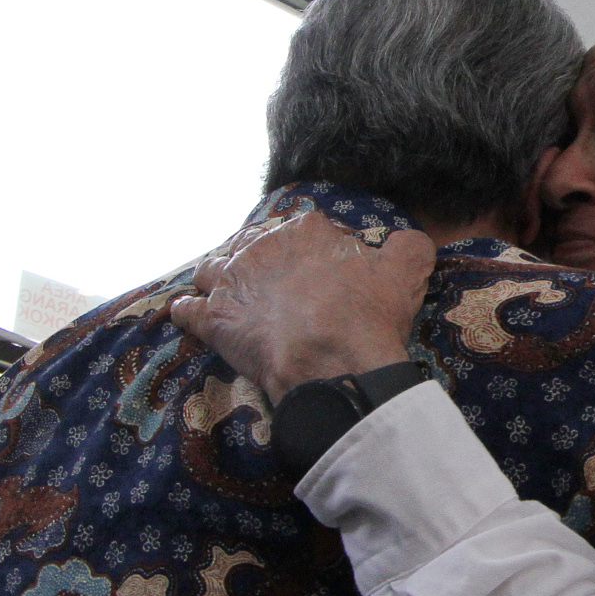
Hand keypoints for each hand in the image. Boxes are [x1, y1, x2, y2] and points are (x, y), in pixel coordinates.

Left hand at [169, 215, 435, 400]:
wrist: (332, 365)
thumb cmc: (367, 317)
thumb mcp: (406, 272)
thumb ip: (408, 247)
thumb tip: (407, 242)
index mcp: (304, 229)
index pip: (302, 229)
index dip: (311, 252)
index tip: (320, 274)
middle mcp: (260, 246)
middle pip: (250, 244)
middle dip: (257, 260)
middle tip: (270, 285)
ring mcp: (231, 281)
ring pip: (211, 268)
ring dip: (216, 278)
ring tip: (226, 292)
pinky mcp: (212, 319)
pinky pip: (186, 309)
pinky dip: (186, 310)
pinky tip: (188, 313)